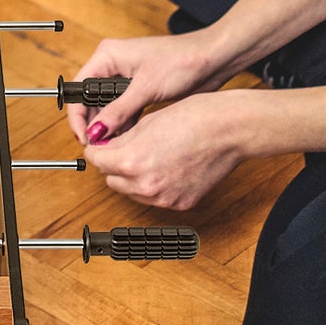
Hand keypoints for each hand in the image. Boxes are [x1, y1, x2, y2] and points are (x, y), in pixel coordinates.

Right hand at [66, 31, 227, 143]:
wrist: (213, 59)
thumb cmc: (183, 61)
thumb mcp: (146, 88)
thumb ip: (119, 111)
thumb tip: (97, 131)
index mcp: (107, 55)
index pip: (79, 88)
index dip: (78, 116)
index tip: (85, 138)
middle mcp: (113, 65)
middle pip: (90, 99)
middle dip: (94, 123)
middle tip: (100, 146)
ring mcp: (125, 77)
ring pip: (106, 106)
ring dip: (110, 125)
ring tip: (114, 145)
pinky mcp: (139, 88)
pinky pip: (122, 109)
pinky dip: (124, 123)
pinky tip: (128, 137)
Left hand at [84, 90, 243, 209]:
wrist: (228, 131)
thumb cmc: (193, 119)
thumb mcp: (145, 124)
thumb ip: (120, 141)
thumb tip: (105, 148)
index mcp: (132, 162)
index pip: (96, 161)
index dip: (97, 150)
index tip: (100, 146)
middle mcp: (146, 186)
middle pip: (111, 180)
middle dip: (113, 165)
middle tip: (123, 149)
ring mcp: (164, 198)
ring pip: (132, 192)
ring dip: (132, 178)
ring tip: (148, 156)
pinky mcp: (182, 204)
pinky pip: (156, 199)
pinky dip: (154, 186)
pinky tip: (165, 167)